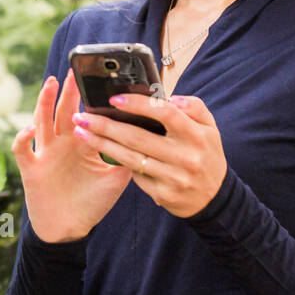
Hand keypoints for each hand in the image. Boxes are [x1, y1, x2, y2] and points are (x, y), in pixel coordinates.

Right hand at [12, 70, 132, 241]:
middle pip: (64, 110)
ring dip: (45, 101)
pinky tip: (30, 129)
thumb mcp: (115, 180)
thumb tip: (149, 141)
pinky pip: (23, 149)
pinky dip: (23, 138)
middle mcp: (62, 144)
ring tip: (51, 83)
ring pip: (42, 121)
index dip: (91, 98)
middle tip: (75, 70)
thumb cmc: (91, 204)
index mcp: (82, 143)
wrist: (68, 228)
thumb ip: (128, 159)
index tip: (102, 80)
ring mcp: (45, 154)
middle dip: (69, 90)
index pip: (86, 114)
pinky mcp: (31, 168)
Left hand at [71, 92, 226, 218]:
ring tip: (82, 132)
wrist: (213, 196)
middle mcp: (185, 157)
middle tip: (82, 116)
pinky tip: (100, 151)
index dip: (139, 105)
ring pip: (129, 158)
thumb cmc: (205, 153)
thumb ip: (193, 107)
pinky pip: (134, 175)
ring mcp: (173, 178)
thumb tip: (171, 97)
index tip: (114, 99)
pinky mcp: (162, 194)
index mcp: (197, 135)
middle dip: (105, 125)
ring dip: (101, 144)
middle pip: (138, 137)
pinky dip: (117, 162)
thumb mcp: (209, 128)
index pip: (166, 114)